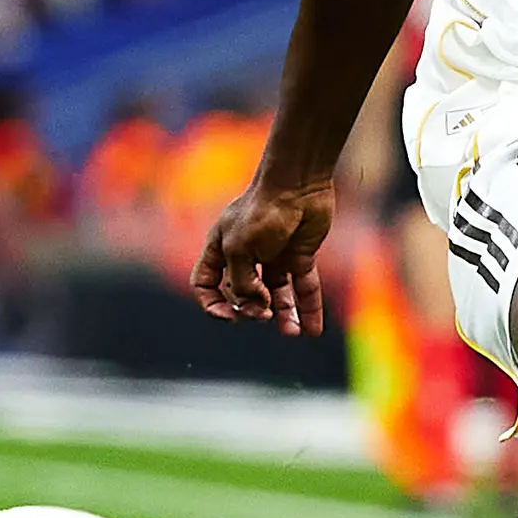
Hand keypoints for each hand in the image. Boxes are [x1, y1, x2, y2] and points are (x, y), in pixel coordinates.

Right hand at [192, 176, 337, 335]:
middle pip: (242, 295)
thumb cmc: (262, 211)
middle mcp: (245, 256)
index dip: (212, 304)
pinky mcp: (300, 256)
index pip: (205, 284)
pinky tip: (312, 330)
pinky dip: (309, 308)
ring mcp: (274, 257)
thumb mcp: (239, 249)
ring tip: (293, 332)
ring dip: (283, 316)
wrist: (298, 185)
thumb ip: (241, 281)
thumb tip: (255, 303)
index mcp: (220, 249)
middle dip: (251, 309)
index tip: (228, 315)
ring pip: (277, 296)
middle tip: (264, 310)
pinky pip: (303, 288)